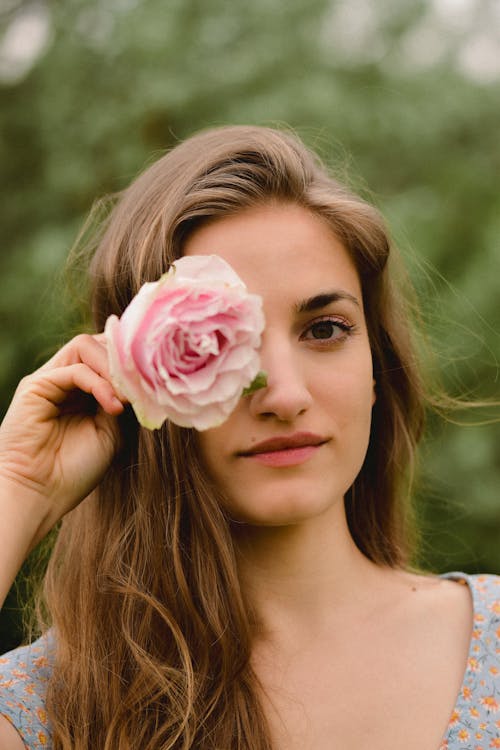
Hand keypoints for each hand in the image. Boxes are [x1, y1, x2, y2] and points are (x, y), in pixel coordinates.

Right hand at [0, 333, 125, 546]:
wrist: (39, 494)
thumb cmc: (74, 470)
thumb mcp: (111, 431)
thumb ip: (122, 401)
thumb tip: (142, 379)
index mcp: (83, 389)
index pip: (108, 354)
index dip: (131, 362)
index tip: (155, 382)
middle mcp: (65, 379)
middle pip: (98, 342)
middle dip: (124, 360)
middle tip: (143, 385)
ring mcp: (50, 380)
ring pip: (85, 346)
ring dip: (113, 369)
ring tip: (127, 398)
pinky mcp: (36, 386)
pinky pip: (75, 370)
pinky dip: (99, 383)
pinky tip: (113, 407)